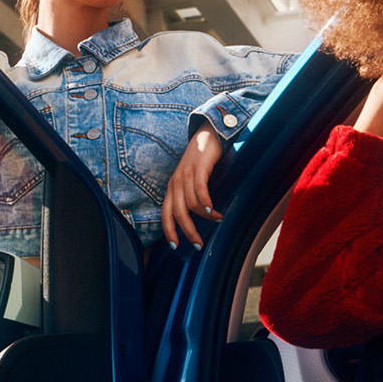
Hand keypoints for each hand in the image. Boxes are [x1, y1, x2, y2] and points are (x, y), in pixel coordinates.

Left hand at [161, 126, 226, 249]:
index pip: (165, 214)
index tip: (176, 247)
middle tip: (199, 244)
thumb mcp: (192, 181)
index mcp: (172, 188)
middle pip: (177, 213)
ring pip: (190, 203)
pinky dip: (205, 202)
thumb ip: (191, 197)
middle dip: (188, 231)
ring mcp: (186, 174)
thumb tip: (199, 220)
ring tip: (217, 219)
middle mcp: (175, 183)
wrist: (208, 134)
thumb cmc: (201, 161)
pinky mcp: (198, 167)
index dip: (169, 231)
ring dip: (204, 217)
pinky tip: (213, 210)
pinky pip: (199, 189)